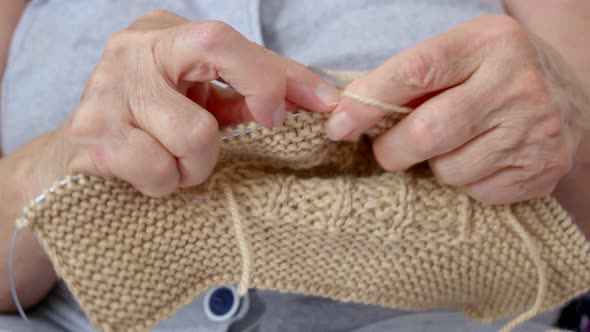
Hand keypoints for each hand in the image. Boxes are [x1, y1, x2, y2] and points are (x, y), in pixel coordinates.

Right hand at [52, 10, 339, 196]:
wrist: (85, 155)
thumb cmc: (155, 125)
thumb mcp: (205, 98)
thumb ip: (256, 91)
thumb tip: (325, 101)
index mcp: (165, 34)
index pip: (229, 38)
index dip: (277, 73)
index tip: (320, 105)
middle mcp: (133, 48)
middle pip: (214, 49)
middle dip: (250, 99)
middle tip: (243, 131)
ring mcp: (106, 88)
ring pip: (195, 134)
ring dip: (197, 164)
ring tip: (175, 162)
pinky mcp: (91, 135)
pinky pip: (160, 169)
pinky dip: (166, 183)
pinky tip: (150, 176)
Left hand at [327, 15, 589, 204]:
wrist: (570, 93)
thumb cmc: (493, 72)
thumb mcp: (459, 53)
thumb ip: (410, 78)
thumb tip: (347, 116)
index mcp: (488, 44)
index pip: (415, 71)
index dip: (369, 102)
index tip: (338, 125)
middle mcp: (517, 84)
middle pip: (429, 131)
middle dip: (392, 149)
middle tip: (386, 149)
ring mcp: (535, 130)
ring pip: (450, 171)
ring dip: (435, 165)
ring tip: (452, 145)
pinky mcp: (544, 169)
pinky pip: (477, 192)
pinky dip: (466, 181)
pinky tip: (481, 158)